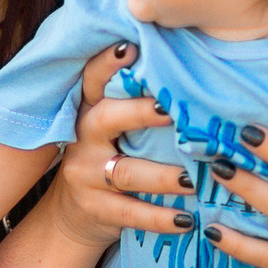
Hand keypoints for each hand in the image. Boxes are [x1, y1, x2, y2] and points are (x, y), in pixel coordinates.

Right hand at [44, 43, 189, 250]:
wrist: (72, 217)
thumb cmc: (108, 160)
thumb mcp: (110, 129)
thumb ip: (135, 103)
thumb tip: (189, 74)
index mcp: (89, 111)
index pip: (93, 80)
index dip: (106, 63)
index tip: (130, 48)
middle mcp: (83, 139)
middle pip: (107, 119)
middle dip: (140, 112)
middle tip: (173, 111)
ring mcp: (86, 175)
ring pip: (127, 173)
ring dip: (164, 176)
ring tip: (195, 179)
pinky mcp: (96, 209)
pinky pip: (132, 213)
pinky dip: (161, 218)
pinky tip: (187, 220)